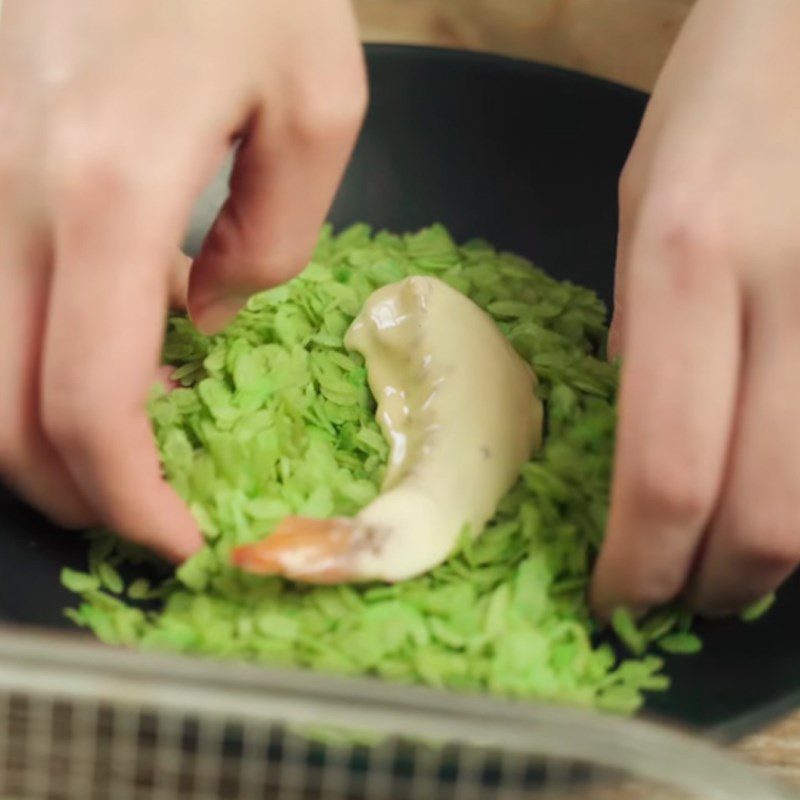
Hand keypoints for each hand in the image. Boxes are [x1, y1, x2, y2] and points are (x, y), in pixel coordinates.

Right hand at [0, 0, 366, 559]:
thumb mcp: (313, 104)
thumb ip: (272, 238)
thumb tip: (209, 317)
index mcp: (107, 190)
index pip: (88, 404)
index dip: (128, 499)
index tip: (180, 538)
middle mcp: (9, 196)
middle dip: (74, 492)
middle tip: (151, 511)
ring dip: (47, 435)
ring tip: (141, 444)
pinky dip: (40, 361)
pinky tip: (116, 345)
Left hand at [591, 0, 799, 616]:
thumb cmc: (730, 88)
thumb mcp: (647, 198)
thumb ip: (643, 321)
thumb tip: (634, 430)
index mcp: (689, 262)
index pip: (665, 474)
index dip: (640, 566)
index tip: (615, 599)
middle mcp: (791, 290)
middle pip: (767, 518)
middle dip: (714, 585)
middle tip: (677, 596)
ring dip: (775, 559)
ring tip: (727, 556)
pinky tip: (778, 482)